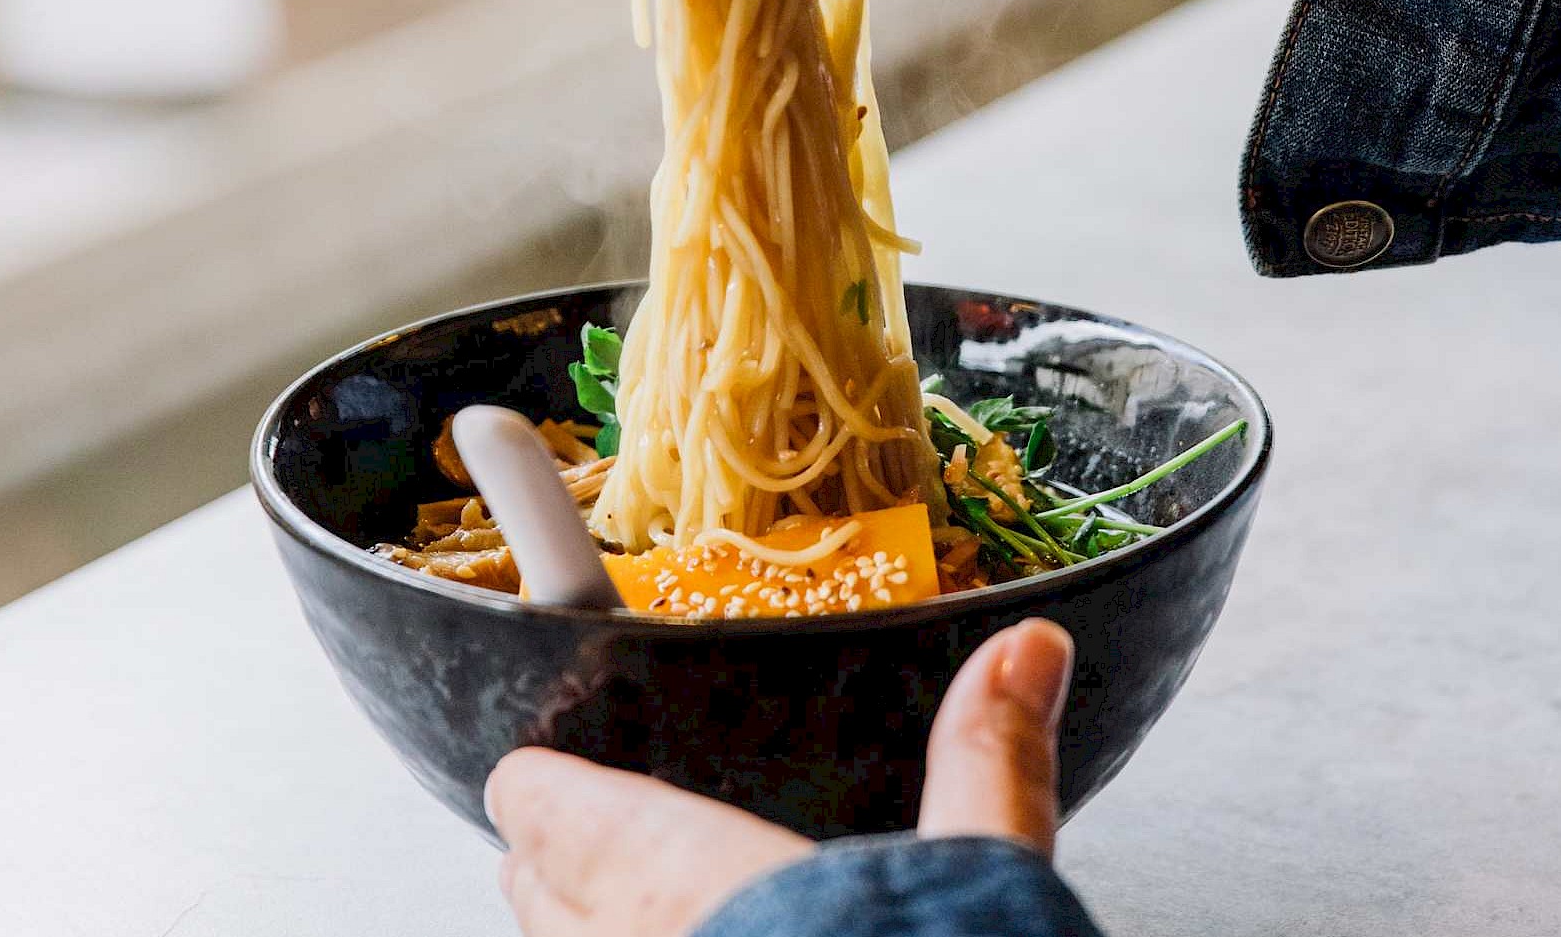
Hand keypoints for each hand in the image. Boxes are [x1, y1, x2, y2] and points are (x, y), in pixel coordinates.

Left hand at [485, 619, 1076, 935]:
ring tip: (633, 920)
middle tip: (582, 844)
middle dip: (557, 867)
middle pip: (534, 896)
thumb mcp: (977, 872)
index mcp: (673, 877)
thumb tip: (1026, 650)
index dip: (545, 784)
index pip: (545, 806)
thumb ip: (987, 761)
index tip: (544, 772)